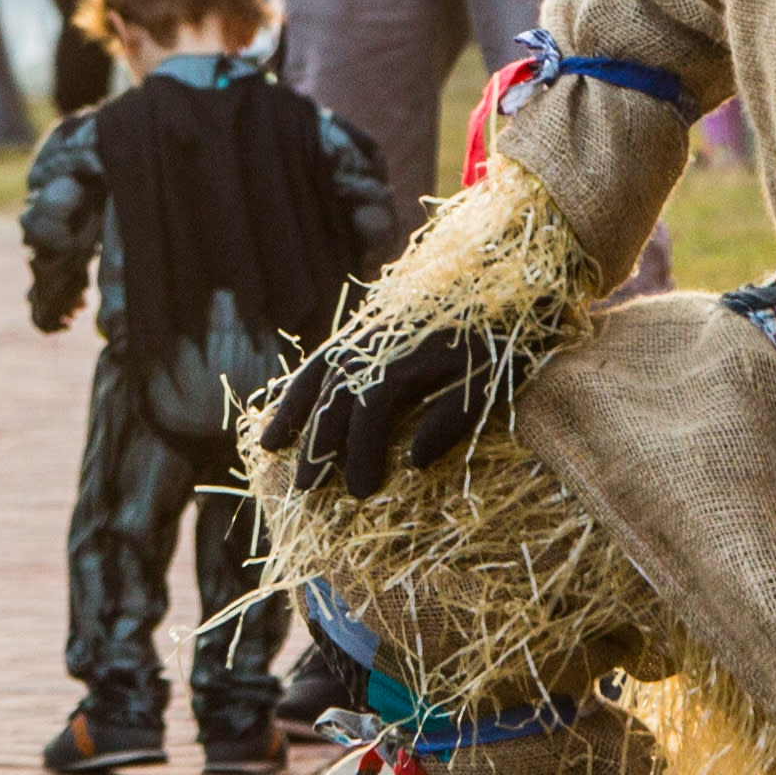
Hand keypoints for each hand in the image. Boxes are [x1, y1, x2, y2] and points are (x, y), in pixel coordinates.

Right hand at [253, 318, 531, 498]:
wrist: (506, 283)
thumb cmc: (503, 339)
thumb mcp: (489, 382)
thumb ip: (451, 420)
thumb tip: (413, 461)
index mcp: (405, 355)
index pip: (369, 410)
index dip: (361, 452)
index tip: (361, 491)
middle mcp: (377, 341)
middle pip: (334, 395)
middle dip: (317, 443)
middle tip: (305, 488)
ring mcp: (368, 330)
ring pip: (318, 372)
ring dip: (293, 410)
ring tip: (269, 446)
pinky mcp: (369, 327)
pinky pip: (325, 356)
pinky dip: (303, 382)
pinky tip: (289, 404)